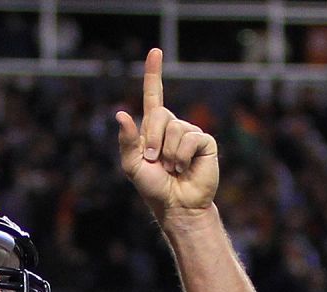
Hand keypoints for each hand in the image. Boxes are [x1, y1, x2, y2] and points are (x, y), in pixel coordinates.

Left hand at [116, 49, 218, 214]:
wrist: (176, 205)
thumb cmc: (153, 187)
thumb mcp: (132, 165)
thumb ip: (126, 141)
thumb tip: (121, 114)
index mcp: (153, 128)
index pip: (153, 95)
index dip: (153, 73)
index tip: (155, 51)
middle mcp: (173, 126)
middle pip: (159, 115)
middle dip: (152, 140)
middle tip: (155, 160)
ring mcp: (190, 132)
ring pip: (175, 129)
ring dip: (168, 154)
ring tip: (172, 168)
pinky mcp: (205, 142)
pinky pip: (189, 139)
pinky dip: (182, 157)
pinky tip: (185, 168)